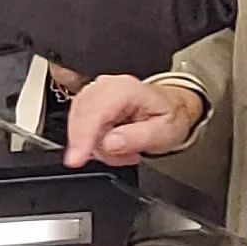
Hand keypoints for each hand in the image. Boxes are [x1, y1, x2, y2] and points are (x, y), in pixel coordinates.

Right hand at [65, 74, 201, 165]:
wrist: (170, 108)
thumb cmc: (168, 117)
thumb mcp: (164, 132)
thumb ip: (137, 138)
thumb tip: (110, 143)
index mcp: (126, 89)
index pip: (96, 111)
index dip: (83, 136)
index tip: (76, 159)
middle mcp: (106, 86)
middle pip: (81, 118)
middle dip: (95, 145)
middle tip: (124, 156)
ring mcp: (94, 93)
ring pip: (77, 125)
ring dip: (98, 145)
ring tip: (126, 148)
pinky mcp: (87, 103)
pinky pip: (79, 127)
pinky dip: (94, 142)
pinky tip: (114, 143)